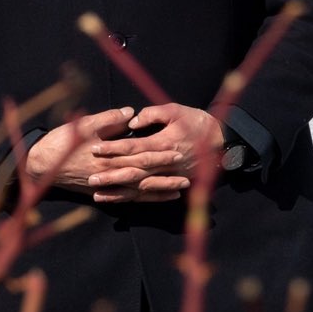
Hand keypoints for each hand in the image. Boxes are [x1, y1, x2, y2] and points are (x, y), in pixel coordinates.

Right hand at [23, 106, 193, 202]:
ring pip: (139, 191)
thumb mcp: (83, 126)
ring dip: (161, 190)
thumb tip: (130, 113)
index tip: (177, 150)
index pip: (139, 156)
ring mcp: (107, 186)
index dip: (159, 154)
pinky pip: (129, 198)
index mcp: (108, 157)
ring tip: (181, 188)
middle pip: (144, 176)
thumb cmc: (60, 143)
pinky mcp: (103, 193)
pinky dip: (146, 198)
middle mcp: (110, 175)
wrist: (41, 165)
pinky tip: (160, 197)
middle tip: (187, 172)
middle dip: (166, 174)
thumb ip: (108, 120)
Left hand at [86, 102, 222, 198]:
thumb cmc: (197, 122)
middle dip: (111, 175)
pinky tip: (118, 200)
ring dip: (119, 191)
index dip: (114, 148)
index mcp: (163, 143)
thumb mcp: (176, 111)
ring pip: (140, 186)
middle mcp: (165, 163)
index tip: (95, 149)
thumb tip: (132, 121)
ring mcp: (169, 175)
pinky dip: (134, 197)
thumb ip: (153, 114)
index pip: (133, 148)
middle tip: (90, 177)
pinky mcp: (172, 182)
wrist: (222, 141)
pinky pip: (151, 193)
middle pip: (133, 171)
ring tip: (97, 194)